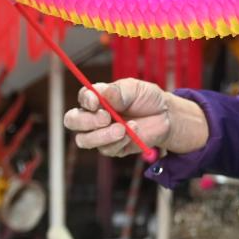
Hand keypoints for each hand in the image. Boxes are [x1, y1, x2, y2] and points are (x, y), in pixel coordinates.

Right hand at [63, 78, 208, 157]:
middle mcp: (94, 116)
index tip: (96, 101)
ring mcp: (100, 134)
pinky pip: (106, 150)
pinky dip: (118, 142)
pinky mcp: (112, 148)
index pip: (82, 98)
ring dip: (101, 135)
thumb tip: (105, 95)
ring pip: (84, 140)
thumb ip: (120, 92)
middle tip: (106, 117)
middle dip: (86, 121)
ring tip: (122, 129)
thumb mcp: (137, 88)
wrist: (165, 117)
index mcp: (97, 97)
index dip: (85, 100)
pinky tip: (132, 133)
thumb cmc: (148, 98)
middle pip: (72, 121)